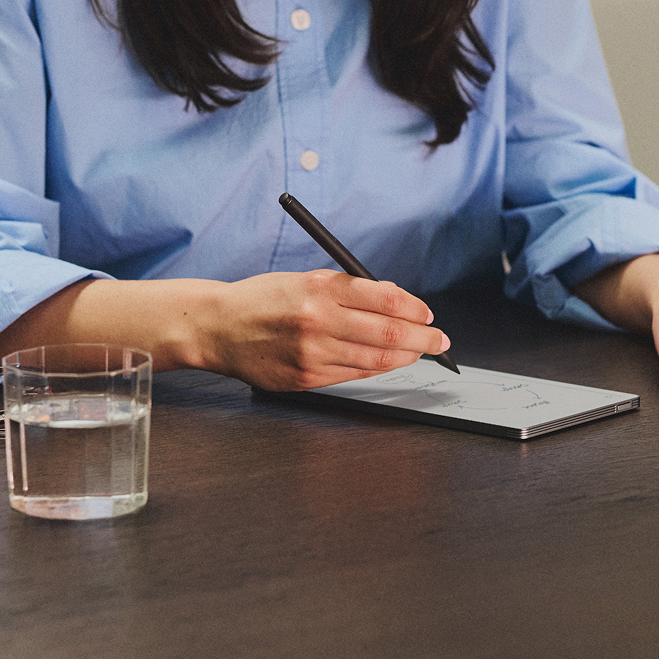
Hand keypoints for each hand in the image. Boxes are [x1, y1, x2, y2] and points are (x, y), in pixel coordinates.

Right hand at [203, 271, 451, 390]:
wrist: (218, 327)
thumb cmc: (265, 299)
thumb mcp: (306, 280)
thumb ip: (350, 290)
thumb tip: (397, 301)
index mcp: (320, 288)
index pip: (385, 299)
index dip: (415, 309)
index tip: (427, 314)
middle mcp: (318, 320)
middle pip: (388, 334)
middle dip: (422, 338)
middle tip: (439, 339)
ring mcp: (312, 353)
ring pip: (375, 361)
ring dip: (405, 358)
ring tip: (419, 352)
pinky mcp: (305, 378)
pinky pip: (353, 376)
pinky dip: (376, 370)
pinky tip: (386, 364)